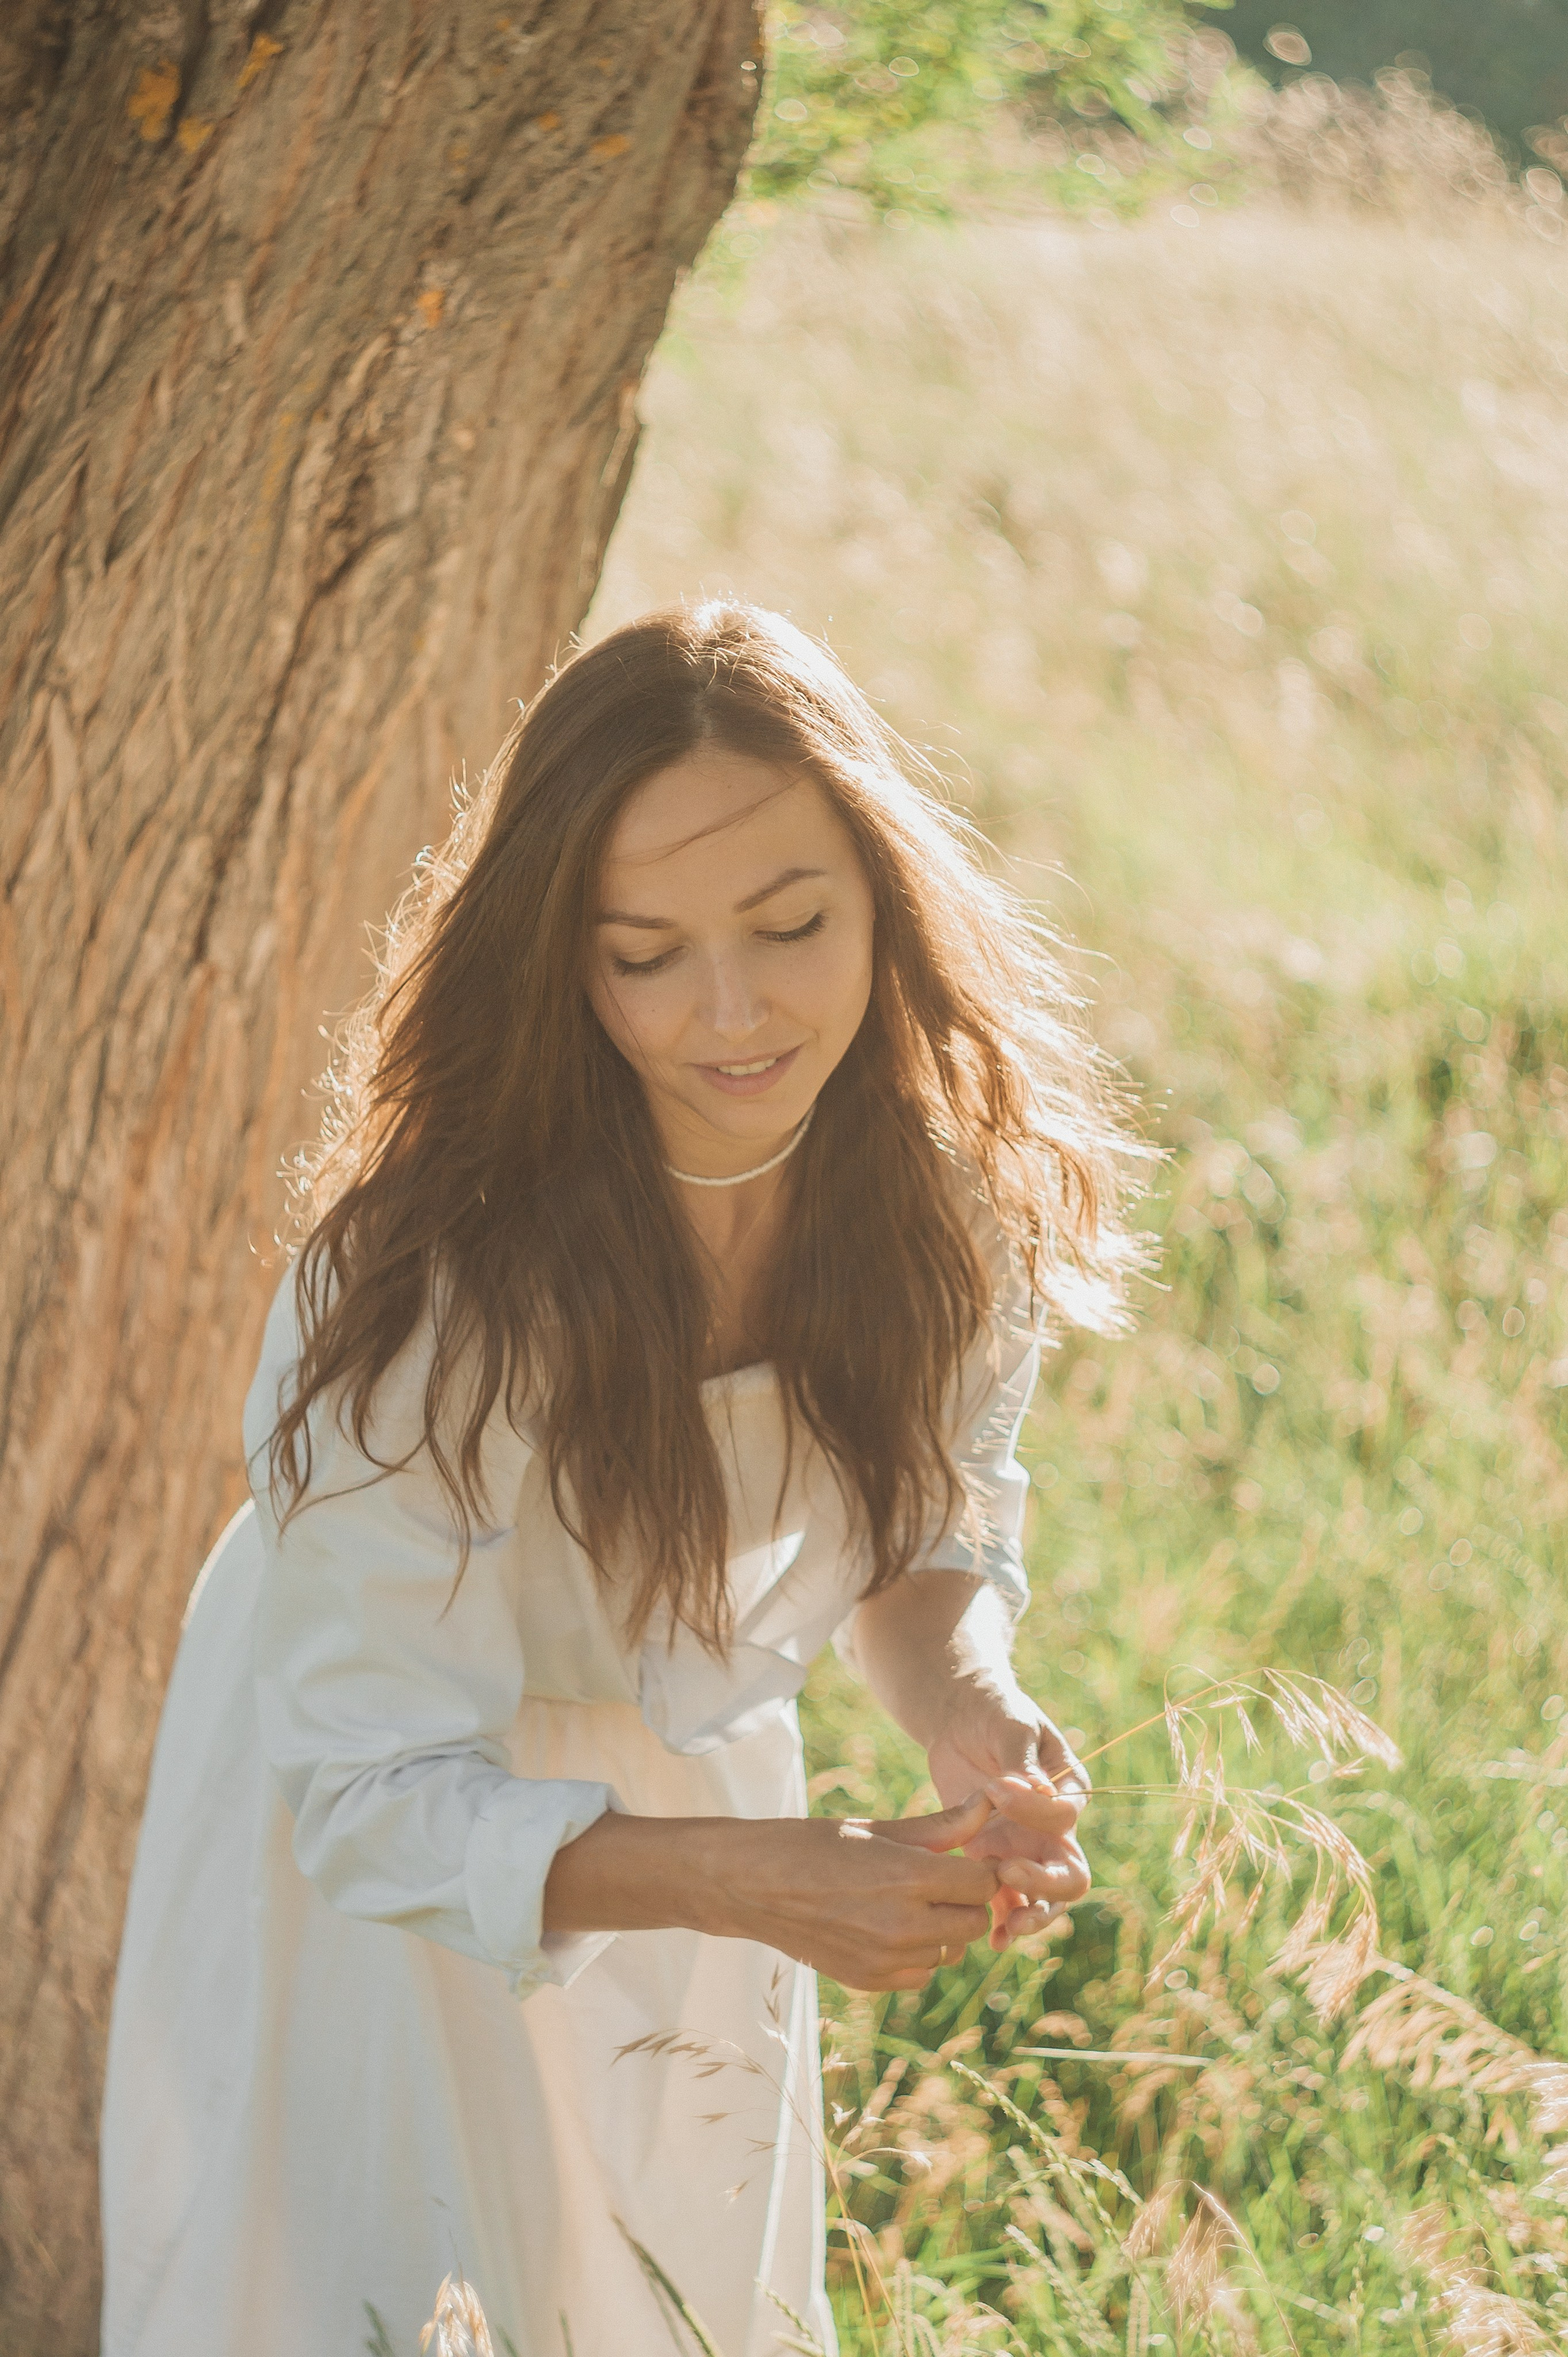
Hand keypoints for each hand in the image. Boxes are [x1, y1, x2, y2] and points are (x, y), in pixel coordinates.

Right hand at [704, 1791, 1000, 1989]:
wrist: (751, 1886)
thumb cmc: (813, 1845)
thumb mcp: (877, 1828)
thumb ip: (940, 1827)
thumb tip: (989, 1805)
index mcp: (908, 1878)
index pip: (983, 1884)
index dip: (979, 1869)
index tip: (963, 1859)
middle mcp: (903, 1926)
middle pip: (974, 1921)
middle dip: (965, 1900)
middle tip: (939, 1881)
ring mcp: (886, 1961)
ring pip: (950, 1951)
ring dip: (941, 1929)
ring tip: (908, 1902)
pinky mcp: (870, 1982)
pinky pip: (920, 1974)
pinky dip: (916, 1955)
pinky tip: (888, 1928)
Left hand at [926, 1690, 1090, 1948]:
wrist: (960, 1720)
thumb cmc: (994, 1713)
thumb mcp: (1009, 1726)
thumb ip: (1022, 1760)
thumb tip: (1038, 1790)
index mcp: (1069, 1789)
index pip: (1065, 1815)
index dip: (1034, 1810)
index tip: (995, 1788)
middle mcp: (1055, 1827)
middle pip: (1069, 1872)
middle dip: (1044, 1884)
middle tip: (1008, 1875)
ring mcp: (1027, 1848)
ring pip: (1044, 1897)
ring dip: (1031, 1915)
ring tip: (1007, 1928)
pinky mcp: (995, 1859)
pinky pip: (1008, 1899)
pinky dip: (1004, 1920)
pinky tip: (993, 1939)